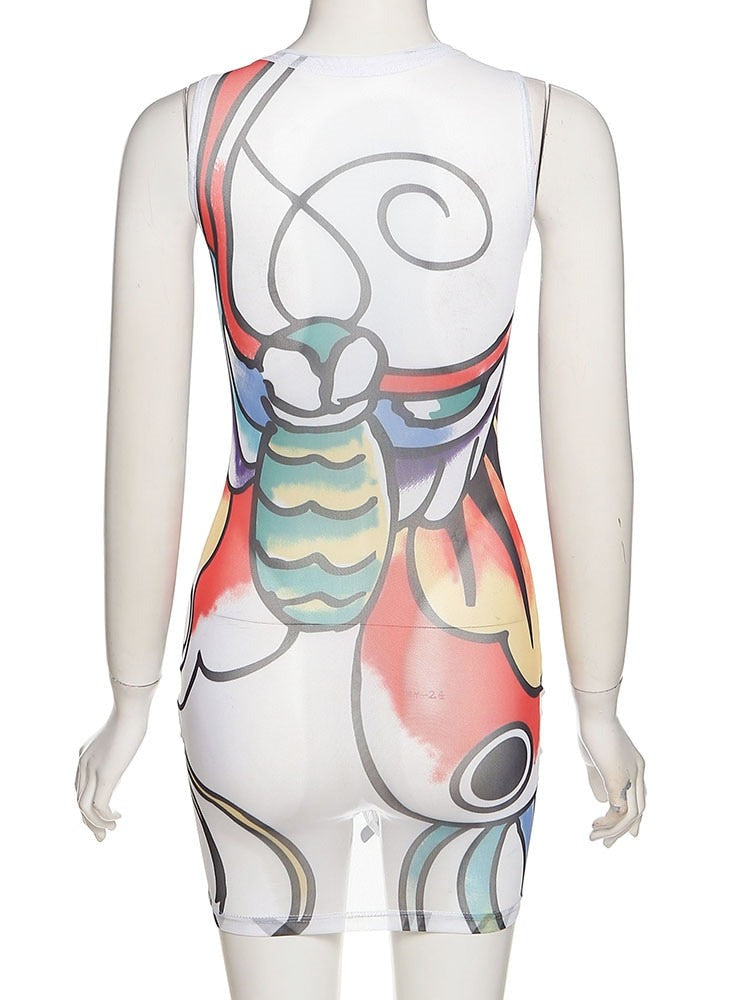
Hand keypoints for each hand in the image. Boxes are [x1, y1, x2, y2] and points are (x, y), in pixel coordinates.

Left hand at [75, 680, 156, 840]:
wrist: (130, 709)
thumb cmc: (131, 714)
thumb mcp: (120, 732)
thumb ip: (118, 742)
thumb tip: (129, 736)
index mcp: (84, 754)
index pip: (80, 787)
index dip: (87, 804)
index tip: (100, 815)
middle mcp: (83, 765)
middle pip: (79, 800)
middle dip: (89, 821)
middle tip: (102, 835)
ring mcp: (92, 771)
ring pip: (84, 808)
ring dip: (96, 824)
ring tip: (110, 830)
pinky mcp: (104, 776)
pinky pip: (98, 806)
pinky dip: (105, 818)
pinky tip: (117, 818)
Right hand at [576, 704, 645, 847]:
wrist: (595, 713)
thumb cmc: (592, 728)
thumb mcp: (597, 757)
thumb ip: (600, 777)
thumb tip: (600, 799)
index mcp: (636, 765)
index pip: (640, 798)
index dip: (634, 818)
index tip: (628, 834)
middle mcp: (638, 773)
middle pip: (638, 810)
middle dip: (623, 830)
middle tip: (606, 844)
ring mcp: (630, 776)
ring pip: (630, 815)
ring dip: (612, 830)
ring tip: (593, 837)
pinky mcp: (618, 779)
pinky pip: (618, 809)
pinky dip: (608, 822)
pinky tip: (595, 825)